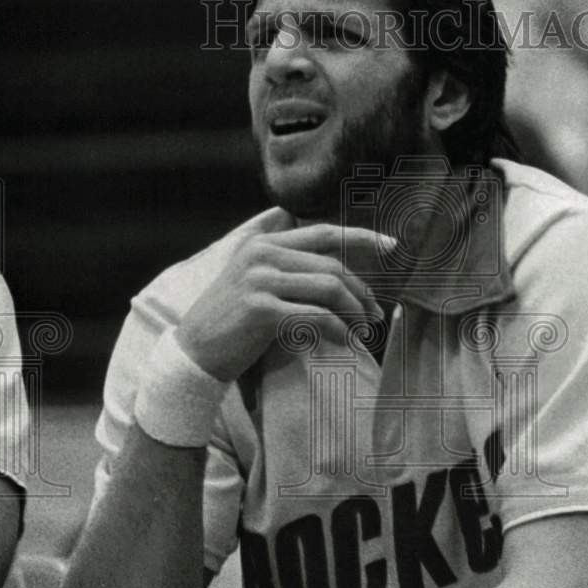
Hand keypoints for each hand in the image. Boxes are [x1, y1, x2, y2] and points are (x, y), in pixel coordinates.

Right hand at [176, 214, 395, 381]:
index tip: (392, 246)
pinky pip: (316, 317)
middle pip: (332, 265)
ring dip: (353, 313)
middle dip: (362, 292)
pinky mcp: (260, 309)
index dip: (362, 237)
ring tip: (360, 333)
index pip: (323, 232)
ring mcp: (259, 280)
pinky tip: (341, 342)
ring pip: (329, 289)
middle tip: (374, 316)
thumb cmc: (232, 325)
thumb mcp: (256, 284)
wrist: (194, 354)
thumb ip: (289, 270)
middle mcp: (261, 254)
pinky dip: (336, 331)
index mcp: (263, 244)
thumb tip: (342, 277)